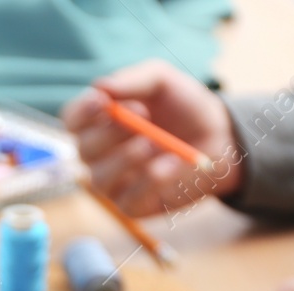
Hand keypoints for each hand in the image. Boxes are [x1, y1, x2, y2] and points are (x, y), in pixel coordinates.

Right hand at [62, 59, 243, 216]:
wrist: (220, 138)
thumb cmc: (184, 106)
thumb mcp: (162, 81)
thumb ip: (133, 81)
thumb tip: (98, 87)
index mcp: (99, 122)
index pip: (72, 120)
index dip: (81, 113)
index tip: (102, 102)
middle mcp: (99, 155)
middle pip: (83, 149)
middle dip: (109, 133)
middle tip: (142, 116)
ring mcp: (114, 183)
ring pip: (100, 179)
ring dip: (126, 158)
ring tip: (154, 142)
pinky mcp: (132, 206)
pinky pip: (127, 200)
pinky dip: (150, 180)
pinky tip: (171, 163)